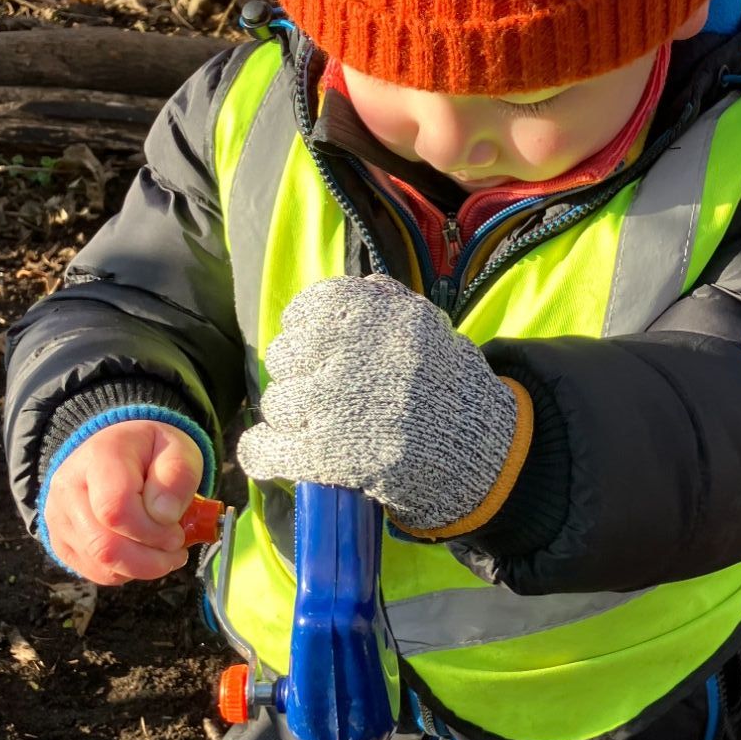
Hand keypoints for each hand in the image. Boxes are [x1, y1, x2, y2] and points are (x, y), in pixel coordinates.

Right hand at [42, 419, 204, 584]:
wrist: (116, 453)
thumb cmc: (152, 453)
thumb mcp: (178, 450)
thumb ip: (178, 476)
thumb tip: (164, 516)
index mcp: (98, 457)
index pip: (116, 509)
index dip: (153, 531)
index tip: (178, 531)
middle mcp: (68, 488)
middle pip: (105, 546)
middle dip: (151, 559)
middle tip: (175, 548)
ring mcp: (59, 518)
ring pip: (101, 565)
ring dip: (142, 568)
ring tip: (162, 549)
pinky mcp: (60, 543)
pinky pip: (96, 574)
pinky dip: (127, 572)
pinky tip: (141, 551)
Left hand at [236, 276, 522, 533]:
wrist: (479, 449)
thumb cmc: (452, 387)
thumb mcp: (427, 326)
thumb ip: (389, 301)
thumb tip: (359, 285)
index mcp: (371, 316)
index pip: (307, 310)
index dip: (307, 332)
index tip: (315, 348)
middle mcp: (347, 354)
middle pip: (285, 356)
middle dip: (298, 374)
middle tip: (320, 392)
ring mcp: (333, 405)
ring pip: (278, 404)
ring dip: (290, 417)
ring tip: (314, 426)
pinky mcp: (326, 453)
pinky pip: (268, 448)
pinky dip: (261, 452)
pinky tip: (263, 452)